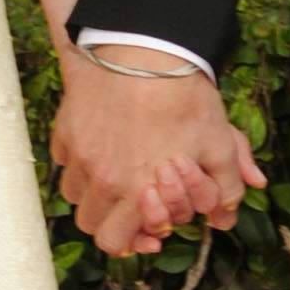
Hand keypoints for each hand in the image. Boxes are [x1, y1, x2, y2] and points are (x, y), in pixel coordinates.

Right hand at [52, 47, 265, 257]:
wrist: (145, 48)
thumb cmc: (183, 97)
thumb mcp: (218, 143)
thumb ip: (225, 186)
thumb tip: (225, 217)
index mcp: (135, 192)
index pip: (112, 241)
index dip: (126, 241)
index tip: (142, 228)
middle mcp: (100, 178)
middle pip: (88, 221)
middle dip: (108, 218)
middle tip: (129, 202)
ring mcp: (78, 152)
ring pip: (73, 191)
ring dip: (92, 191)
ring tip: (114, 173)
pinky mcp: (66, 127)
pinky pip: (63, 158)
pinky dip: (77, 160)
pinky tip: (99, 145)